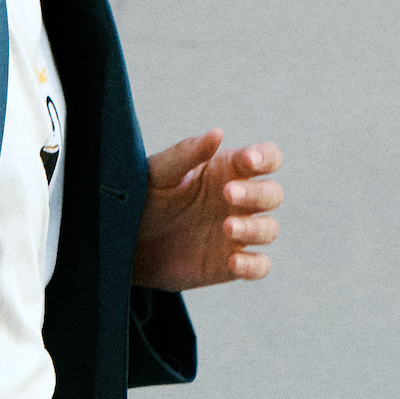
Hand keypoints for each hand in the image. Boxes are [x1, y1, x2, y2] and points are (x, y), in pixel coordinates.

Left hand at [133, 128, 283, 291]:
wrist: (127, 242)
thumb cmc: (145, 197)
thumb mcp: (159, 172)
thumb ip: (188, 152)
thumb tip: (218, 133)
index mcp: (228, 170)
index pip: (265, 158)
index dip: (265, 157)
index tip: (247, 160)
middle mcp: (240, 201)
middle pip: (272, 194)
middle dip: (256, 193)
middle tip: (227, 194)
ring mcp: (238, 233)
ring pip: (269, 229)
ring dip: (254, 228)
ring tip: (226, 227)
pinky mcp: (230, 264)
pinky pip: (259, 266)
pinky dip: (253, 265)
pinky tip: (232, 262)